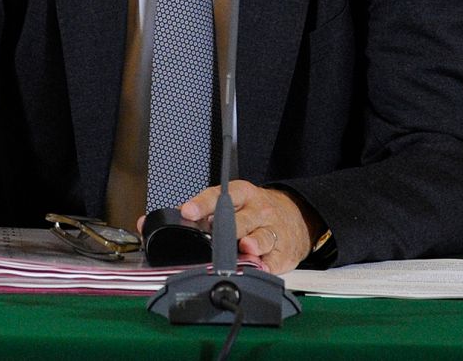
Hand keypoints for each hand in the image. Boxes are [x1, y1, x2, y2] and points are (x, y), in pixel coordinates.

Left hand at [174, 180, 320, 273]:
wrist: (296, 215)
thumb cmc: (255, 210)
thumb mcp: (233, 202)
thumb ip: (204, 210)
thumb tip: (166, 217)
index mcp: (242, 195)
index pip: (219, 196)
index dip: (202, 204)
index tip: (188, 212)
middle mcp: (258, 211)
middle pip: (241, 219)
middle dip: (228, 228)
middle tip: (214, 233)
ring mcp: (273, 231)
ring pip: (262, 237)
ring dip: (254, 243)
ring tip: (246, 248)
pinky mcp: (283, 252)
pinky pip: (275, 260)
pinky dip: (268, 266)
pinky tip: (261, 267)